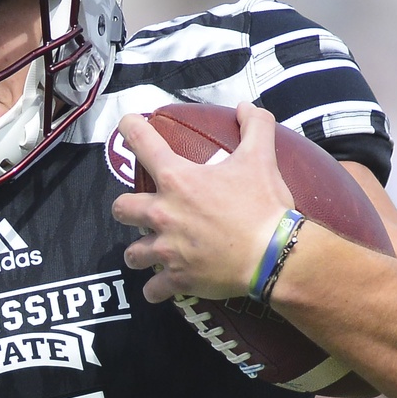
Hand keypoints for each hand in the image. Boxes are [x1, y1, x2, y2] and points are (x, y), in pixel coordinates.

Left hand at [111, 102, 294, 302]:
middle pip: (122, 209)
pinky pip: (153, 290)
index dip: (130, 128)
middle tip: (140, 211)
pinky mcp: (178, 279)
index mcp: (178, 180)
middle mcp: (163, 213)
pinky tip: (162, 286)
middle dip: (127, 209)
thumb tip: (245, 107)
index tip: (126, 125)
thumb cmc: (264, 205)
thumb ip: (255, 125)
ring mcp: (167, 250)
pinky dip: (157, 289)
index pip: (141, 142)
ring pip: (133, 254)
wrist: (274, 255)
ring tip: (148, 252)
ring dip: (139, 252)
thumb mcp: (261, 157)